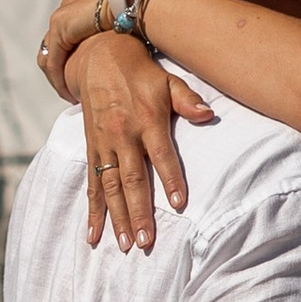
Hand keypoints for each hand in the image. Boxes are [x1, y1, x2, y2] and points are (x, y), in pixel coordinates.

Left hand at [39, 0, 113, 100]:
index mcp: (77, 8)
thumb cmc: (135, 13)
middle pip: (51, 49)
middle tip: (70, 92)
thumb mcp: (118, 28)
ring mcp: (60, 19)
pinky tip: (69, 93)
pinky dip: (59, 80)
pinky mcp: (60, 28)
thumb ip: (110, 38)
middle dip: (58, 74)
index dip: (67, 64)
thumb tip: (118, 52)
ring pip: (48, 58)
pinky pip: (53, 62)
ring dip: (57, 80)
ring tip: (69, 96)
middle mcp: (65, 11)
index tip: (76, 82)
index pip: (63, 40)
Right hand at [72, 32, 215, 252]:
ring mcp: (104, 144)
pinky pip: (91, 183)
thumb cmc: (141, 73)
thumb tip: (209, 114)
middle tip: (145, 241)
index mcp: (147, 120)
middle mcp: (123, 135)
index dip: (171, 179)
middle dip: (138, 212)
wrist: (98, 56)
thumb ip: (187, 100)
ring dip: (117, 218)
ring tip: (125, 245)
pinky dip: (92, 211)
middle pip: (132, 179)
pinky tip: (93, 235)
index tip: (179, 205)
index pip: (162, 154)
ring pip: (109, 187)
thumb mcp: (168, 80)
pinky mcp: (91, 148)